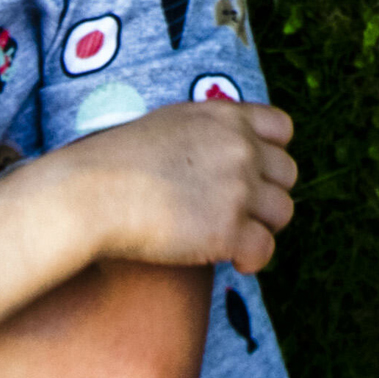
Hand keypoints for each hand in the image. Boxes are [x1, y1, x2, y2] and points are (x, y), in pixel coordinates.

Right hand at [48, 99, 298, 275]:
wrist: (91, 194)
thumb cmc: (115, 162)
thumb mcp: (169, 124)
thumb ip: (207, 132)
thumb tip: (225, 152)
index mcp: (225, 116)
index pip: (281, 127)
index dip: (271, 153)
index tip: (252, 174)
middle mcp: (240, 148)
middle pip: (287, 174)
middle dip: (267, 194)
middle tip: (239, 212)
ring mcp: (238, 188)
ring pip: (282, 213)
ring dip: (261, 226)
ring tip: (232, 237)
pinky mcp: (229, 230)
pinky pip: (265, 250)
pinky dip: (251, 259)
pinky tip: (231, 261)